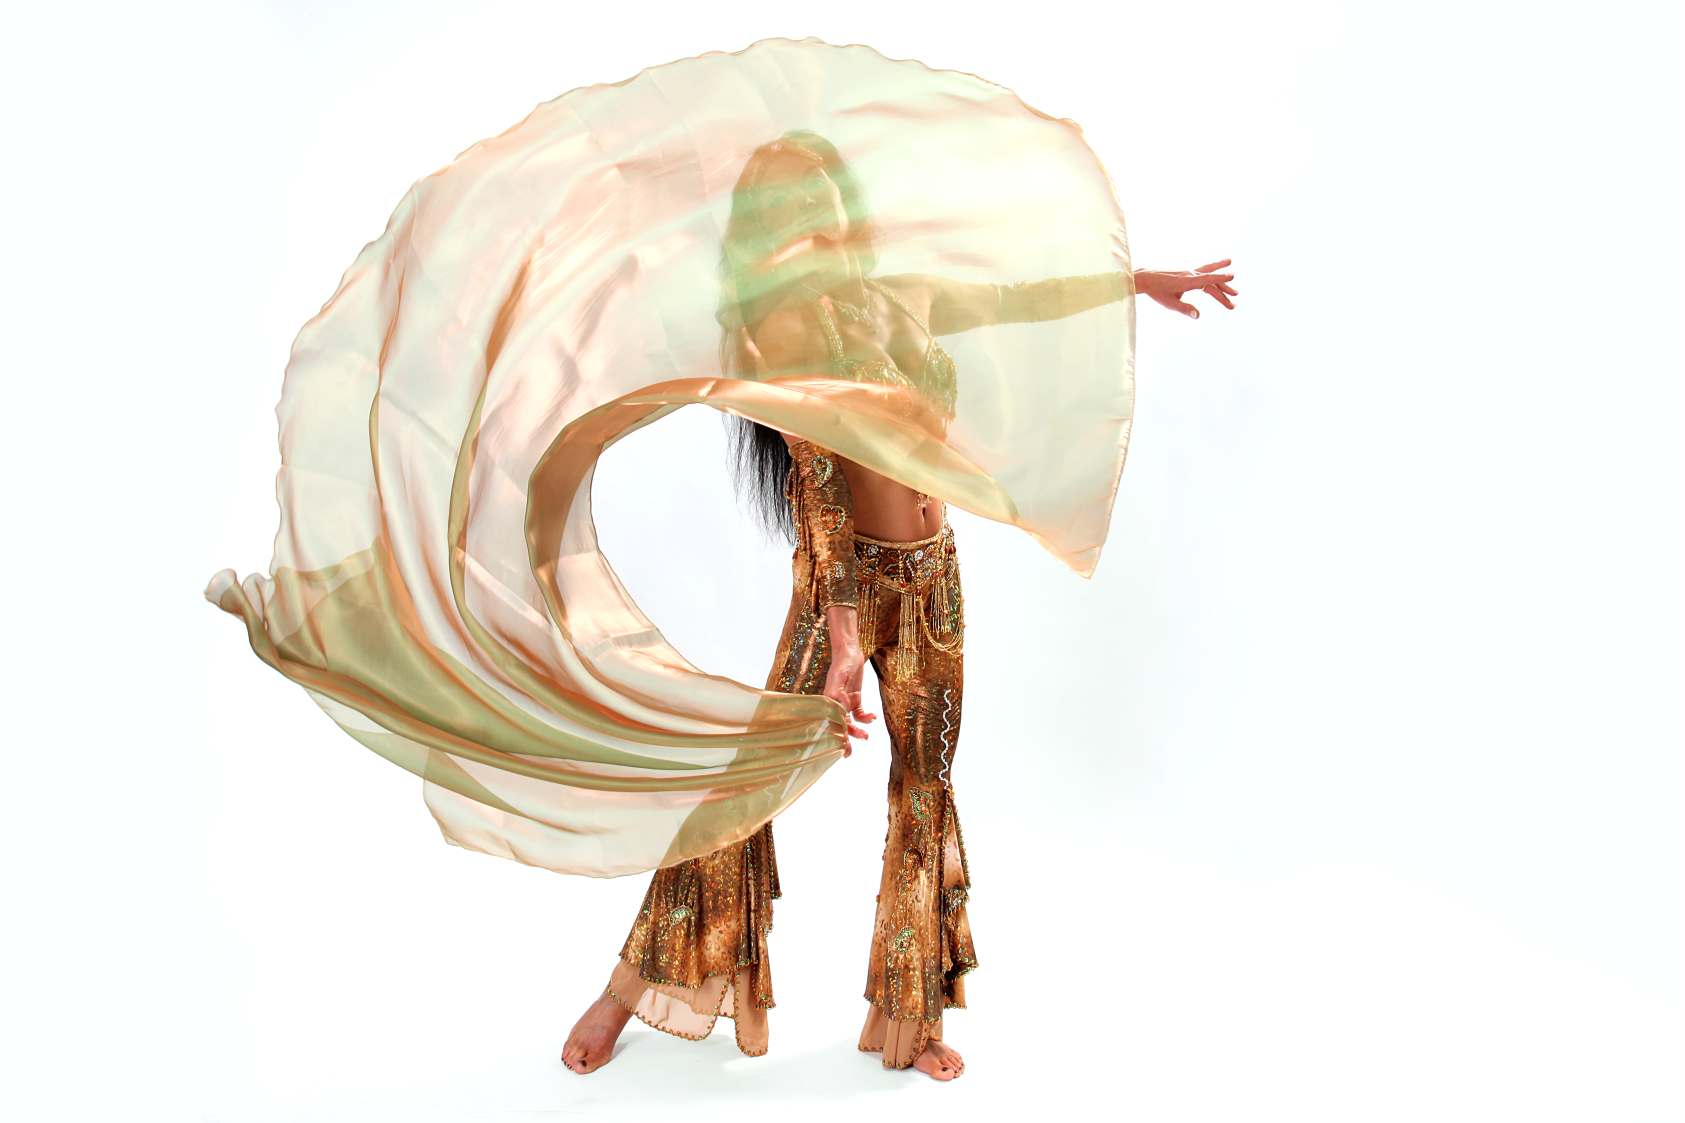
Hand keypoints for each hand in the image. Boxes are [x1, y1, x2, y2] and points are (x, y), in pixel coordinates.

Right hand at [823, 605, 876, 752]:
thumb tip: (839, 709)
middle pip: (838, 724)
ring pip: (849, 721)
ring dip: (857, 730)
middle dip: (843, 739)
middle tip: (849, 753)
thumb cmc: (842, 662)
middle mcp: (835, 702)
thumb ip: (837, 692)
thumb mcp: (840, 676)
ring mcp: (845, 700)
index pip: (829, 722)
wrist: (850, 649)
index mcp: (828, 700)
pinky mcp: (854, 697)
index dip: (833, 735)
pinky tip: (872, 718)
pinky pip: (859, 712)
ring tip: (866, 737)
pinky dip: (866, 717)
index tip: (839, 748)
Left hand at [1134, 259, 1237, 318]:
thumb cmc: (1157, 292)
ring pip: (1209, 275)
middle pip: (1212, 281)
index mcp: (1187, 281)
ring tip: (1233, 288)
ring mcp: (1189, 272)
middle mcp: (1191, 274)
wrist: (1146, 278)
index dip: (1220, 278)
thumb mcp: (1170, 303)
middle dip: (1224, 289)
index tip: (1232, 275)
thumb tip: (1199, 316)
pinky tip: (1218, 279)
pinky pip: (1204, 274)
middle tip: (1236, 297)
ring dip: (1221, 281)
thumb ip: (1185, 309)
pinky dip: (1213, 276)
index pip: (1207, 279)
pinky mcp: (1187, 273)